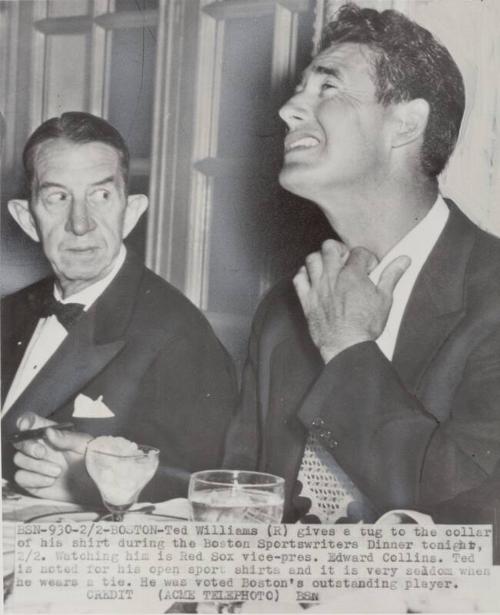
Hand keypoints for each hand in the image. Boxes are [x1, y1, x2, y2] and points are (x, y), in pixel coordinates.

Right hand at [12, 412, 96, 503]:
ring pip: (19, 460)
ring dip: (37, 466)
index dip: (25, 421)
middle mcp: (39, 447)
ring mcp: (34, 464)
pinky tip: (50, 481)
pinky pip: (20, 477)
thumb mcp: (83, 445)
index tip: (25, 425)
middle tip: (42, 453)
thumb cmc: (89, 459)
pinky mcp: (31, 481)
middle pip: (20, 442)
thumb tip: (48, 431)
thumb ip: (66, 438)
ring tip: (57, 471)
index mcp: (51, 434)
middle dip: (28, 446)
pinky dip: (34, 479)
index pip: (32, 422)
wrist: (92, 484)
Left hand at [294, 240, 410, 362]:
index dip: (366, 258)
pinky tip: (313, 279)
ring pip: (312, 259)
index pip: (358, 252)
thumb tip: (403, 260)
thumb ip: (392, 276)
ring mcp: (318, 288)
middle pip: (330, 247)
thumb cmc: (365, 326)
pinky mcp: (307, 300)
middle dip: (340, 250)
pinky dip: (304, 275)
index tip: (369, 269)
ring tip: (329, 268)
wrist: (346, 346)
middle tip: (346, 261)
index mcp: (353, 275)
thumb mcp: (385, 299)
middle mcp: (333, 277)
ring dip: (321, 260)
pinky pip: (298, 278)